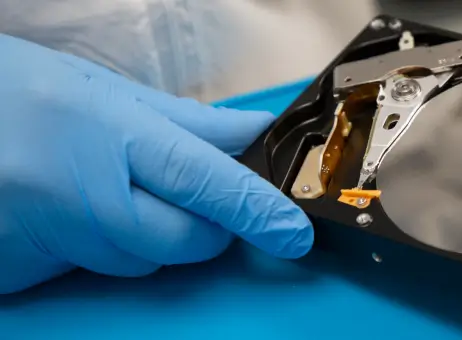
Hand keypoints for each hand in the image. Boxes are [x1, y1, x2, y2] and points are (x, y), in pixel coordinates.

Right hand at [0, 34, 312, 293]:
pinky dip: (94, 247)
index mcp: (106, 135)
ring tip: (96, 185)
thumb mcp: (96, 91)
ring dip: (141, 234)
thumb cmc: (4, 92)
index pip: (204, 181)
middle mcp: (77, 196)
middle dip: (203, 227)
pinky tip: (61, 208)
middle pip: (184, 242)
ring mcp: (44, 242)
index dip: (256, 210)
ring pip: (137, 262)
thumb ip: (182, 122)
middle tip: (180, 193)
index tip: (293, 234)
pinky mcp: (19, 275)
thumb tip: (249, 137)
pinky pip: (88, 272)